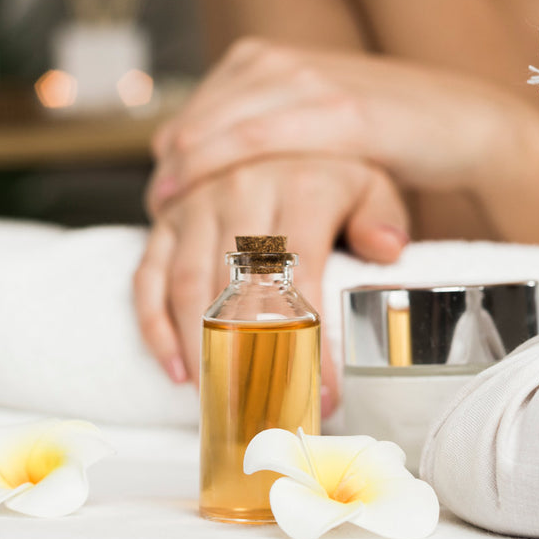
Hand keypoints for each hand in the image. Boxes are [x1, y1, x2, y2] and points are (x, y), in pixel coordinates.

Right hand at [133, 155, 409, 415]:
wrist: (281, 126)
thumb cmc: (331, 168)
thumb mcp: (372, 183)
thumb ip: (382, 217)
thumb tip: (389, 249)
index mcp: (299, 184)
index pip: (303, 275)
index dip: (310, 341)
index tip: (325, 393)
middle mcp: (241, 188)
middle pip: (238, 289)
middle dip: (252, 360)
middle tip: (266, 411)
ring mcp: (197, 203)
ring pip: (189, 287)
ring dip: (201, 350)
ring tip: (220, 400)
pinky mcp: (166, 216)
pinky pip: (149, 275)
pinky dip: (156, 326)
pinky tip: (176, 368)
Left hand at [147, 38, 538, 215]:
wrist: (464, 122)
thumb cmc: (382, 135)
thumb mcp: (308, 123)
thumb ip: (251, 133)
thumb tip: (175, 155)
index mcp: (261, 61)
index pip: (187, 121)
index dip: (169, 175)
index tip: (161, 217)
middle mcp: (275, 64)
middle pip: (194, 132)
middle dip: (174, 191)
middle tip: (165, 239)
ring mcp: (306, 83)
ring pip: (220, 140)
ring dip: (196, 196)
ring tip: (185, 241)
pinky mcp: (340, 113)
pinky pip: (264, 146)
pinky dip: (238, 184)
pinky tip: (225, 222)